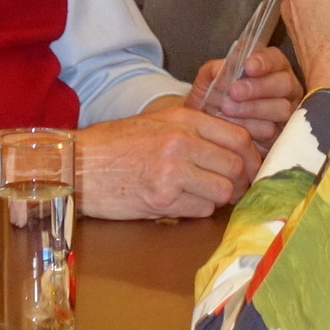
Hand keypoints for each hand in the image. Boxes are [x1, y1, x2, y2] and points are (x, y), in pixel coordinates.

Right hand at [74, 103, 258, 219]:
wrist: (77, 164)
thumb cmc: (116, 145)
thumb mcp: (157, 123)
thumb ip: (195, 132)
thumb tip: (234, 150)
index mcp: (183, 119)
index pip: (239, 137)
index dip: (251, 157)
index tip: (250, 168)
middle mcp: (181, 142)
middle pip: (236, 166)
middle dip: (240, 182)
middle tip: (233, 189)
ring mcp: (172, 171)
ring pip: (222, 191)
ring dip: (218, 198)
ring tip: (202, 196)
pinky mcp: (161, 199)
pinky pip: (200, 210)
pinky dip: (196, 210)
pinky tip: (180, 203)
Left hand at [183, 46, 300, 143]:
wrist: (209, 134)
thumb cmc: (213, 102)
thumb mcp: (208, 83)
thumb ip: (213, 71)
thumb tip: (220, 69)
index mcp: (271, 68)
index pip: (275, 59)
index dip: (264, 62)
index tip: (248, 66)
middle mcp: (285, 89)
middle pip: (284, 83)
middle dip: (258, 87)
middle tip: (234, 92)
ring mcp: (286, 112)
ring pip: (282, 108)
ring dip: (254, 109)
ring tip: (228, 110)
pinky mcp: (282, 134)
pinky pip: (276, 131)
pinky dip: (255, 129)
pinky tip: (237, 128)